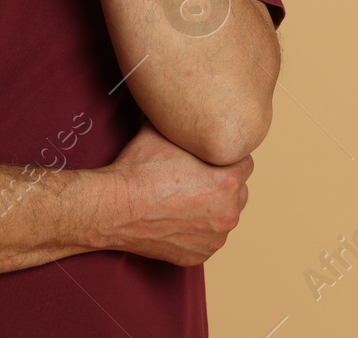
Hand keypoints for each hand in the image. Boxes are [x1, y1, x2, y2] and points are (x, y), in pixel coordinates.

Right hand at [99, 120, 252, 266]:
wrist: (112, 207)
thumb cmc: (138, 169)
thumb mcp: (167, 131)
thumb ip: (188, 122)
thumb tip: (190, 102)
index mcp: (227, 180)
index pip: (245, 163)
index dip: (226, 158)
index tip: (211, 158)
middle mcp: (227, 212)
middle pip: (239, 191)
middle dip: (223, 184)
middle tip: (197, 178)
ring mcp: (214, 238)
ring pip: (224, 216)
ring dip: (212, 208)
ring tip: (186, 199)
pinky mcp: (198, 256)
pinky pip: (208, 239)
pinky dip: (198, 231)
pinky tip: (179, 218)